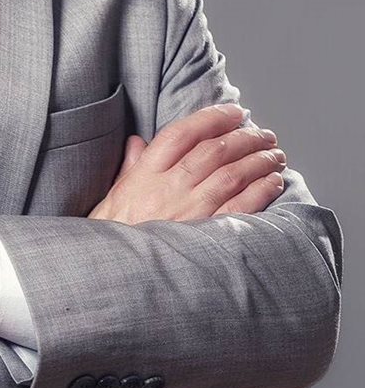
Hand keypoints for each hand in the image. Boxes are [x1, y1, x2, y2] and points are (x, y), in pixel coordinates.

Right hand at [89, 102, 286, 224]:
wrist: (114, 275)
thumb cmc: (112, 237)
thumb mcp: (113, 197)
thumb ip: (130, 167)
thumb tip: (138, 142)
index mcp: (145, 175)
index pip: (182, 134)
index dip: (212, 118)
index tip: (233, 113)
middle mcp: (168, 189)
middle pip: (214, 150)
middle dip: (245, 136)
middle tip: (262, 133)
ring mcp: (189, 212)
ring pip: (232, 174)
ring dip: (259, 160)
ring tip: (274, 154)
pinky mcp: (206, 236)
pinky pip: (241, 206)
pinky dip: (261, 190)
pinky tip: (273, 181)